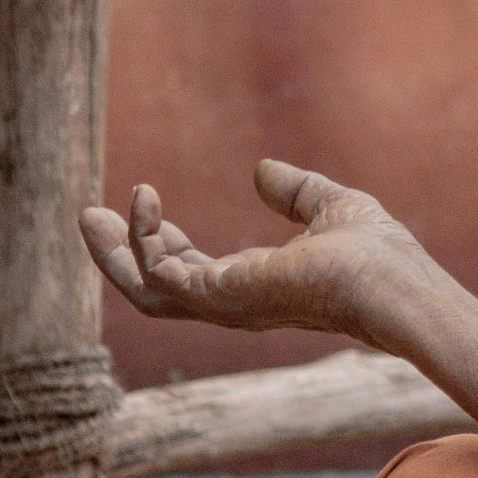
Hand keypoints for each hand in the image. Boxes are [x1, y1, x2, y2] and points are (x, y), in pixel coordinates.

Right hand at [80, 160, 427, 342]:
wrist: (390, 281)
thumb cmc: (376, 254)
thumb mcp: (330, 205)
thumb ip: (296, 191)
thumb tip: (262, 171)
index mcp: (256, 286)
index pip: (193, 272)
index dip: (163, 240)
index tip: (145, 201)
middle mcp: (233, 303)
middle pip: (155, 290)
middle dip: (118, 254)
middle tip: (87, 215)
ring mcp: (223, 306)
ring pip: (144, 291)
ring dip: (112, 253)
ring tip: (87, 214)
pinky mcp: (217, 298)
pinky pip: (158, 272)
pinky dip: (143, 237)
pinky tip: (144, 199)